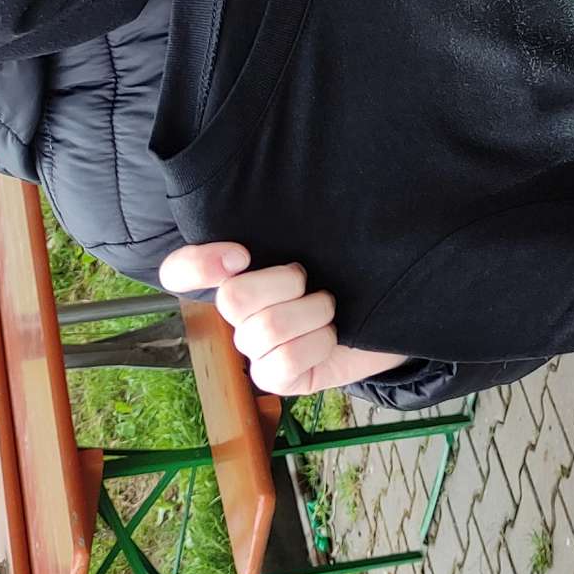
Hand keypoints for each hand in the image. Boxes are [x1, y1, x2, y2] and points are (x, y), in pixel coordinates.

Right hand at [158, 242, 412, 394]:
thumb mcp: (321, 237)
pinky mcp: (277, 379)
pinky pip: (283, 362)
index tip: (241, 255)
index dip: (197, 265)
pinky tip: (332, 337)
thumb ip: (289, 225)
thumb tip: (266, 193)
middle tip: (309, 279)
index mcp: (238, 271)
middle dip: (284, 284)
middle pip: (231, 299)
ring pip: (265, 329)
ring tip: (329, 308)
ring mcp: (255, 348)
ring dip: (312, 313)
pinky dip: (318, 344)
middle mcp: (239, 312)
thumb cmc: (350, 268)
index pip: (180, 271)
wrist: (393, 305)